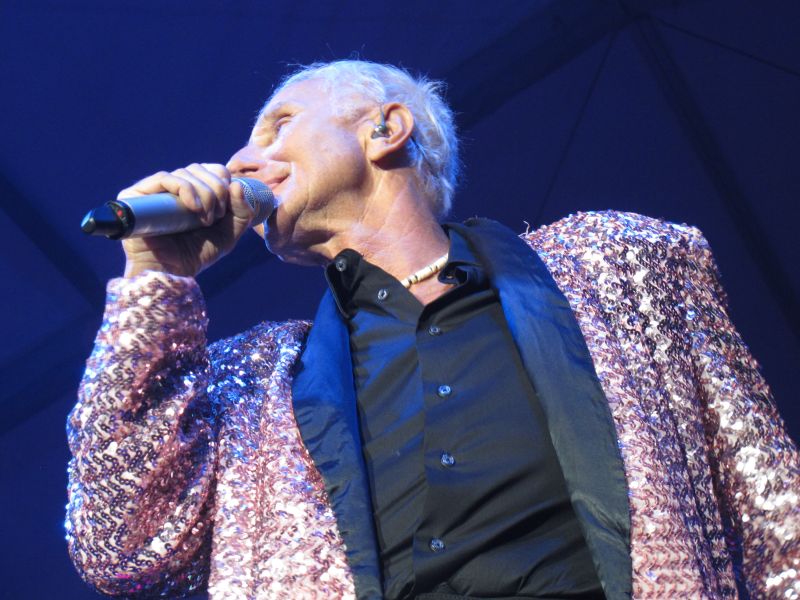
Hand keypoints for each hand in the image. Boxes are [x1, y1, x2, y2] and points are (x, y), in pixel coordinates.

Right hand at [119, 163, 255, 277]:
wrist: (169, 273)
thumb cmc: (195, 255)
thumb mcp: (228, 235)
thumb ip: (242, 213)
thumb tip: (237, 184)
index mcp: (194, 191)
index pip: (213, 170)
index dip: (223, 183)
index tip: (225, 210)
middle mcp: (174, 187)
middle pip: (200, 169)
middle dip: (216, 192)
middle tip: (213, 218)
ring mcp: (155, 189)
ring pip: (185, 173)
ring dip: (204, 195)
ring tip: (204, 221)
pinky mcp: (137, 194)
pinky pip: (165, 178)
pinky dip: (185, 189)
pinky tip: (193, 208)